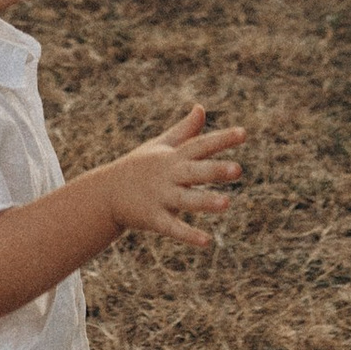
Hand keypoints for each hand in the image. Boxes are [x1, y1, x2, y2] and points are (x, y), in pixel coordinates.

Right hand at [102, 105, 244, 248]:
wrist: (106, 193)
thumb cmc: (139, 167)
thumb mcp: (160, 146)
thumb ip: (185, 130)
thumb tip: (201, 108)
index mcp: (173, 157)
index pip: (200, 145)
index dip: (222, 139)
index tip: (244, 134)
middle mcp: (168, 175)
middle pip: (194, 172)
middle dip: (215, 170)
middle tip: (238, 170)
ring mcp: (160, 197)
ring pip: (186, 199)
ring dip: (205, 202)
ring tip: (227, 204)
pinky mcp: (153, 219)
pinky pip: (173, 227)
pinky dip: (188, 235)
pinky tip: (207, 242)